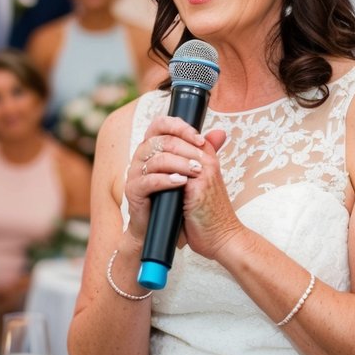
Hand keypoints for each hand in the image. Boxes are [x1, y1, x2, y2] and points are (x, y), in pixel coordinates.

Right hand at [122, 116, 239, 259]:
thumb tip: (220, 133)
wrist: (167, 229)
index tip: (201, 140)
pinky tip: (181, 183)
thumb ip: (204, 151)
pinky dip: (167, 180)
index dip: (180, 127)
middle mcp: (141, 156)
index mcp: (153, 146)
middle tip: (202, 161)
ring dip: (180, 164)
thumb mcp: (194, 171)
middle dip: (185, 148)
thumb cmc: (179, 198)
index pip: (161, 124)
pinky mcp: (133, 191)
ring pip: (156, 159)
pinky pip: (149, 180)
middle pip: (160, 140)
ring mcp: (135, 173)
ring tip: (196, 172)